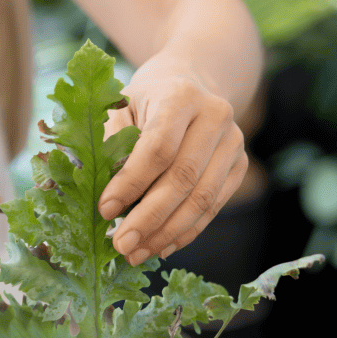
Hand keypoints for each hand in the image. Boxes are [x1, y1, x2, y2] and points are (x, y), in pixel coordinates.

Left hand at [98, 57, 248, 265]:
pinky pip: (213, 207)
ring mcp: (233, 142)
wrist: (188, 83)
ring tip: (136, 253)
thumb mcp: (118, 109)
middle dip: (149, 218)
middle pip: (183, 178)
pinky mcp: (240, 165)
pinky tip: (160, 247)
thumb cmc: (142, 101)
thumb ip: (109, 146)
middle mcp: (215, 116)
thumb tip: (97, 195)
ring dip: (167, 233)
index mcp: (181, 96)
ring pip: (202, 198)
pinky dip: (185, 232)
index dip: (131, 183)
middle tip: (122, 245)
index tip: (105, 210)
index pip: (158, 147)